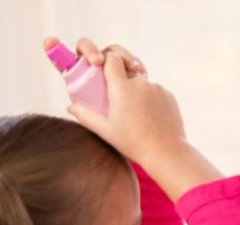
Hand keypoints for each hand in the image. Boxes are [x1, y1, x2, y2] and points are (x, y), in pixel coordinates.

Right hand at [51, 37, 220, 197]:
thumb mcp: (104, 130)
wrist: (166, 152)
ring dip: (134, 89)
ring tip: (133, 112)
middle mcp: (140, 83)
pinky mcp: (169, 95)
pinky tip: (147, 116)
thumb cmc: (133, 143)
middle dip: (119, 73)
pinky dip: (149, 98)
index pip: (111, 57)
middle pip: (126, 66)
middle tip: (115, 90)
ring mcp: (157, 88)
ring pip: (141, 80)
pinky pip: (155, 90)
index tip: (100, 68)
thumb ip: (85, 115)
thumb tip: (70, 107)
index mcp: (122, 88)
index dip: (105, 59)